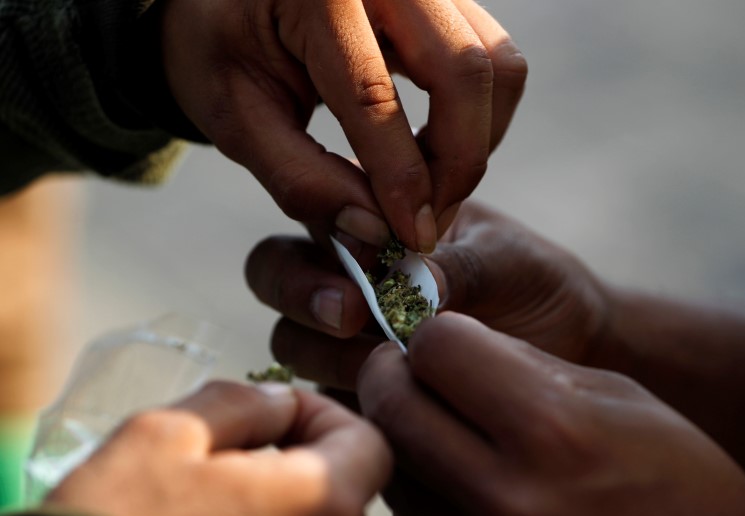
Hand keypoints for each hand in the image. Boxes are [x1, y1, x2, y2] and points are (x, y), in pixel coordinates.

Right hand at [46, 381, 390, 515]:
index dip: (324, 414)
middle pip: (352, 489)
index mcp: (319, 506)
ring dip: (288, 501)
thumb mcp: (168, 435)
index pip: (370, 442)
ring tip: (222, 497)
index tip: (277, 413)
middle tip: (241, 450)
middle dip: (305, 456)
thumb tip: (284, 402)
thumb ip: (244, 403)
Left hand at [160, 0, 526, 251]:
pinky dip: (479, 119)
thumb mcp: (238, 121)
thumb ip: (302, 180)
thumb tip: (375, 232)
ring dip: (476, 142)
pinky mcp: (446, 2)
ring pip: (496, 66)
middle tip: (427, 222)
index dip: (400, 178)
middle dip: (457, 163)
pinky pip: (494, 61)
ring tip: (430, 191)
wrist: (230, 4)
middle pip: (464, 71)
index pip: (373, 95)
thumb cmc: (223, 52)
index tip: (409, 237)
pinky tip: (436, 152)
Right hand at [246, 200, 611, 388]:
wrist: (570, 352)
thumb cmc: (538, 287)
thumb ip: (457, 264)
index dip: (324, 229)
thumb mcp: (509, 262)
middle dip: (302, 291)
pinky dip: (346, 397)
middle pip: (276, 271)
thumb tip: (406, 283)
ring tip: (386, 360)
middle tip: (350, 315)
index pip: (315, 209)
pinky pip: (327, 396)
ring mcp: (344, 336)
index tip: (372, 256)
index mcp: (375, 218)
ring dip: (324, 349)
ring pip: (291, 339)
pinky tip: (390, 399)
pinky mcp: (357, 391)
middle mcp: (347, 274)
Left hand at [358, 312, 744, 515]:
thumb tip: (445, 345)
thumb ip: (522, 366)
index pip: (436, 348)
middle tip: (410, 368)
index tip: (445, 339)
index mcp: (554, 432)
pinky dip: (425, 493)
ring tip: (446, 428)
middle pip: (391, 405)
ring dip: (406, 433)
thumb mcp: (616, 398)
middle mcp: (506, 501)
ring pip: (393, 465)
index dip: (436, 333)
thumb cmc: (678, 484)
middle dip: (393, 372)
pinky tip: (465, 487)